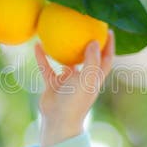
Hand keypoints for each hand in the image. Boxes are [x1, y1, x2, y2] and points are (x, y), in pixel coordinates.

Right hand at [34, 29, 114, 146]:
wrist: (57, 121)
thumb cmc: (75, 101)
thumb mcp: (87, 80)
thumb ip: (91, 61)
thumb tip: (95, 41)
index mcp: (95, 78)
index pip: (106, 59)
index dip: (109, 46)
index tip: (108, 30)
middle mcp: (83, 78)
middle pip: (88, 58)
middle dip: (88, 44)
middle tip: (85, 26)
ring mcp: (68, 82)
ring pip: (66, 62)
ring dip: (63, 50)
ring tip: (59, 32)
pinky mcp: (53, 85)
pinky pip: (47, 67)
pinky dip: (43, 57)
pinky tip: (37, 45)